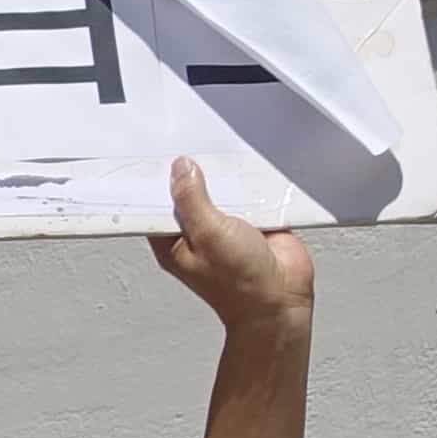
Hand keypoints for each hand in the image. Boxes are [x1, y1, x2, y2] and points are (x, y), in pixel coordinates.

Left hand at [150, 159, 313, 335]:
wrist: (282, 298)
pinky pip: (248, 192)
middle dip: (191, 171)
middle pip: (188, 191)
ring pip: (219, 189)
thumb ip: (192, 200)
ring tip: (220, 142)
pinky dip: (249, 180)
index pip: (155, 205)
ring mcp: (225, 224)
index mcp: (172, 240)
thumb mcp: (207, 234)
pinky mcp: (253, 219)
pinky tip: (248, 160)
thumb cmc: (239, 282)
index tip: (154, 152)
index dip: (154, 181)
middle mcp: (197, 231)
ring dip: (223, 173)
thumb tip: (180, 168)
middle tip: (189, 139)